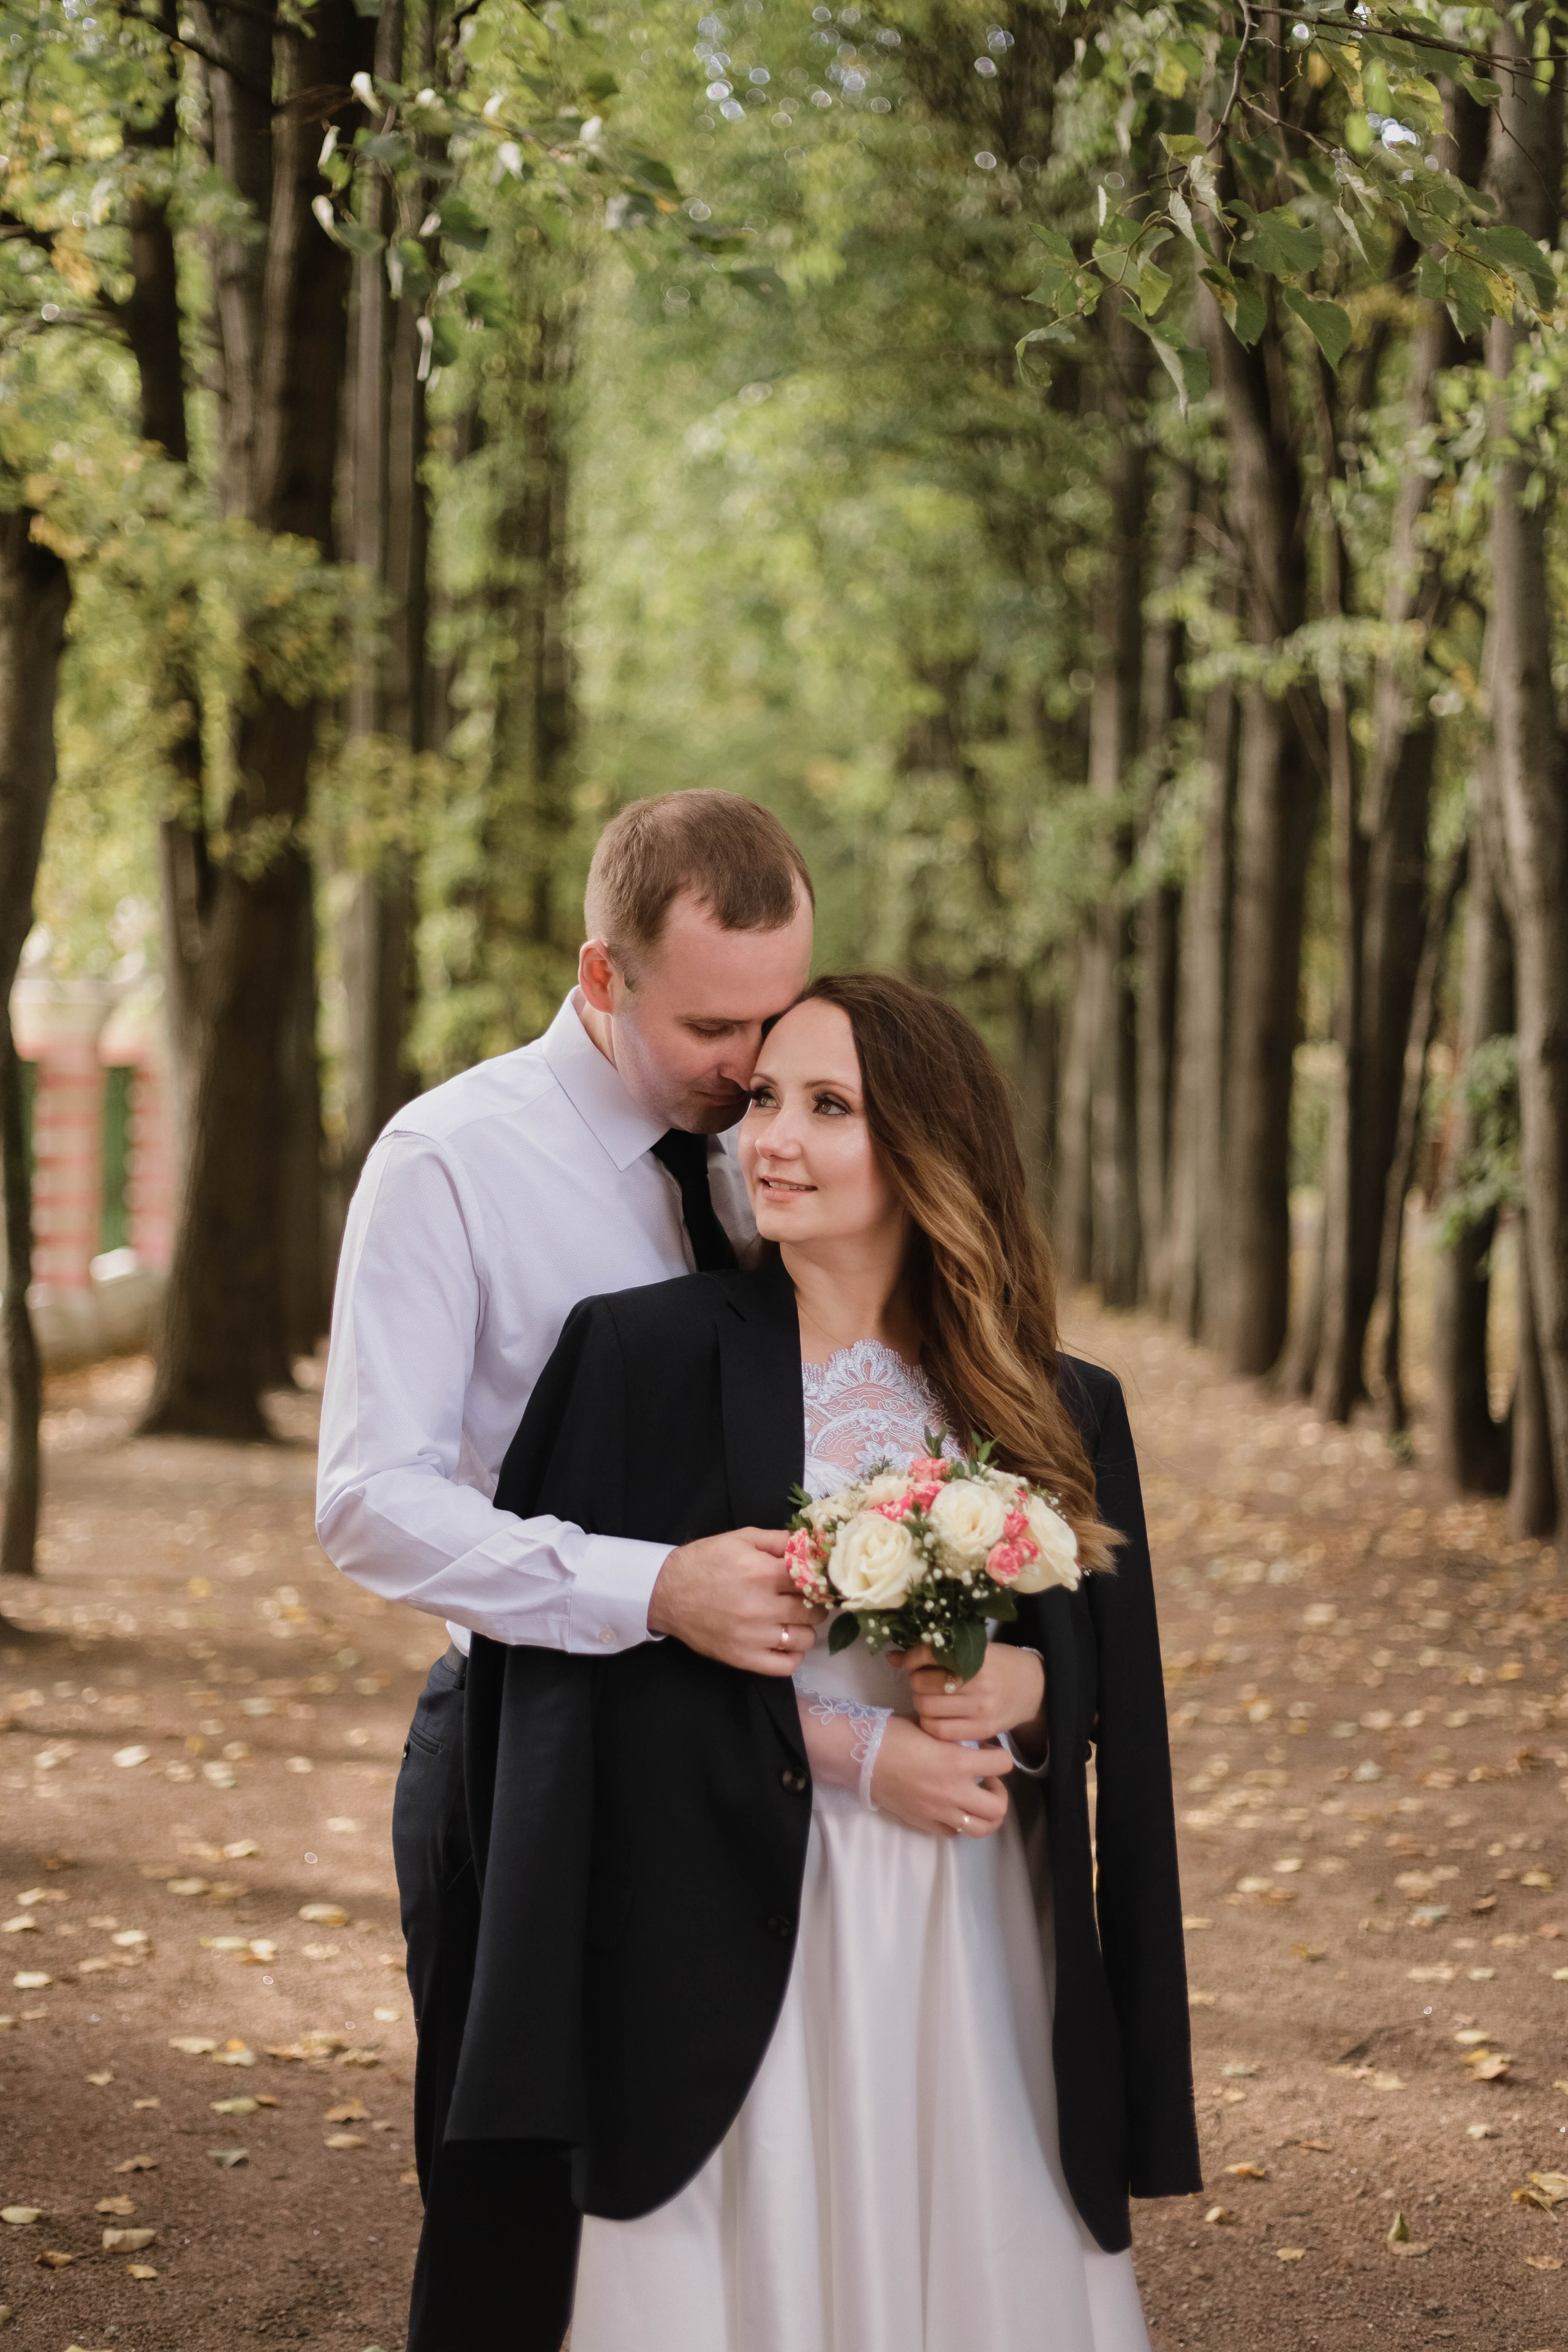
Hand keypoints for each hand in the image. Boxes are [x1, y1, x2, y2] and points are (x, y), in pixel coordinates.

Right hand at [648, 1528, 824, 1676]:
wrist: (666, 1592)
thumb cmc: (705, 1561)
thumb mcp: (741, 1538)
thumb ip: (779, 1540)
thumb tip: (813, 1544)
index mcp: (763, 1572)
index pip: (814, 1579)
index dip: (820, 1578)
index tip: (819, 1579)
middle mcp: (761, 1607)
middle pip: (814, 1611)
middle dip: (815, 1603)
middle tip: (804, 1598)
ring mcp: (753, 1637)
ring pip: (805, 1639)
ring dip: (804, 1629)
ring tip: (792, 1619)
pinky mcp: (742, 1658)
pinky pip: (785, 1666)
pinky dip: (793, 1655)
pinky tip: (785, 1642)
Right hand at [868, 1716, 1012, 1836]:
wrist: (861, 1757)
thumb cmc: (894, 1734)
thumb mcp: (932, 1728)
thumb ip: (957, 1740)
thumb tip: (973, 1745)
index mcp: (957, 1761)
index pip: (1003, 1764)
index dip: (1000, 1757)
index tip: (987, 1752)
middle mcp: (953, 1791)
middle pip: (998, 1807)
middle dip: (999, 1792)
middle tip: (986, 1779)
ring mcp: (939, 1811)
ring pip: (981, 1829)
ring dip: (985, 1814)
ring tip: (975, 1798)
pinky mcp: (924, 1822)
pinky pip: (954, 1833)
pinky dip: (960, 1823)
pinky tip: (952, 1807)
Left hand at [893, 1642, 1045, 1754]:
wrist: (1034, 1689)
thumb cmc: (1000, 1665)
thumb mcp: (975, 1650)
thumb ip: (936, 1653)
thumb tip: (892, 1657)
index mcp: (976, 1657)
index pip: (929, 1655)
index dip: (912, 1658)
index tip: (911, 1661)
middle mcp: (979, 1683)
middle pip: (923, 1684)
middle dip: (915, 1682)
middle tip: (922, 1681)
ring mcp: (981, 1709)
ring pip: (928, 1709)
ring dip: (920, 1703)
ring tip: (928, 1698)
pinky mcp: (983, 1730)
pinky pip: (941, 1732)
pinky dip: (930, 1724)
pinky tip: (935, 1716)